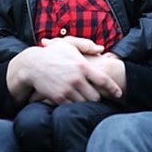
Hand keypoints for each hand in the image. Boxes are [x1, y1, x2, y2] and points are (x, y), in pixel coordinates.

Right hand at [7, 38, 121, 105]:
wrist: (32, 65)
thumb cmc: (53, 53)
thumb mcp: (69, 44)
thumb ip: (87, 45)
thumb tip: (101, 49)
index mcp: (83, 66)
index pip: (104, 81)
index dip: (113, 89)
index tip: (119, 94)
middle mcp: (77, 79)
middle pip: (96, 96)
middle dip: (98, 97)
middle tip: (98, 95)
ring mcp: (68, 90)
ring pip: (85, 103)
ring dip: (87, 102)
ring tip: (86, 98)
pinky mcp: (59, 98)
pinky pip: (73, 107)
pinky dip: (75, 105)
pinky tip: (75, 100)